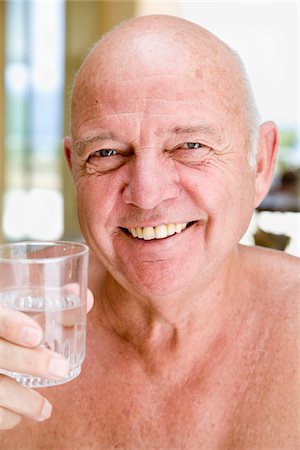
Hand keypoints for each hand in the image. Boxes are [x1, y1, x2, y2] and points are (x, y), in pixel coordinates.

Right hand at [0, 288, 93, 429]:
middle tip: (60, 369)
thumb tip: (85, 297)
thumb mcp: (14, 314)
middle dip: (29, 363)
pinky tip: (18, 415)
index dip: (13, 325)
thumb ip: (44, 306)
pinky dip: (5, 414)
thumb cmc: (4, 332)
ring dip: (22, 400)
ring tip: (45, 410)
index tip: (37, 335)